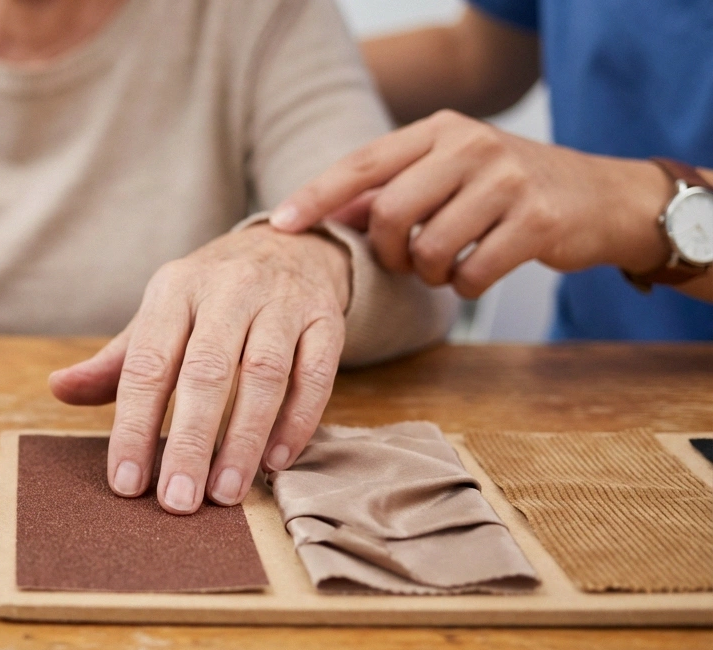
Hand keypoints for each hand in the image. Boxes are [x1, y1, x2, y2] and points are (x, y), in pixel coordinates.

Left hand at [50, 226, 349, 513]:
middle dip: (189, 443)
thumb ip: (115, 362)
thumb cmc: (210, 298)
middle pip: (206, 372)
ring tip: (226, 495)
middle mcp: (227, 291)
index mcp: (174, 290)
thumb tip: (59, 389)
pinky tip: (275, 463)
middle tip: (178, 502)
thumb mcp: (159, 317)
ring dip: (243, 440)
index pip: (147, 364)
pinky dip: (297, 422)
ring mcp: (281, 303)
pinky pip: (316, 375)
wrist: (289, 246)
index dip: (133, 425)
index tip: (125, 482)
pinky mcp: (327, 319)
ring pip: (264, 375)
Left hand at [269, 110, 668, 298]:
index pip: (362, 163)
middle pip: (390, 213)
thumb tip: (328, 212)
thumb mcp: (450, 172)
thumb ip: (393, 188)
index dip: (317, 197)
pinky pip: (471, 274)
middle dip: (386, 252)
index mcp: (439, 129)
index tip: (280, 225)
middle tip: (402, 262)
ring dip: (427, 273)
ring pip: (428, 248)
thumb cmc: (509, 189)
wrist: (602, 197)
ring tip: (445, 267)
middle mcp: (471, 146)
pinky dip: (464, 286)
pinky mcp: (536, 221)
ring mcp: (507, 181)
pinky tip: (476, 274)